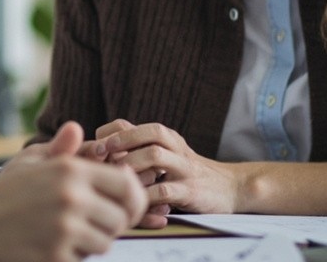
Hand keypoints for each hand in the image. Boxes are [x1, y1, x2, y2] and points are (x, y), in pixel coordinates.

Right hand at [0, 122, 145, 261]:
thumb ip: (59, 149)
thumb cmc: (5, 193)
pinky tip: (52, 245)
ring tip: (67, 232)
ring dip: (91, 241)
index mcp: (71, 170)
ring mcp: (66, 229)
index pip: (128, 186)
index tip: (126, 206)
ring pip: (105, 242)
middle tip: (91, 222)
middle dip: (111, 223)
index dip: (134, 199)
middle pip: (121, 218)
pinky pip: (84, 259)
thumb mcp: (29, 162)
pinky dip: (73, 256)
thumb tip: (77, 130)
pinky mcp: (57, 257)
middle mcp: (73, 197)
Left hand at [96, 120, 241, 214]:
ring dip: (131, 166)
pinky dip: (146, 196)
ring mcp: (184, 169)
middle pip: (147, 133)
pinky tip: (135, 202)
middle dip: (121, 142)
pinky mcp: (190, 191)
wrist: (231, 189)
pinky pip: (164, 191)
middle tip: (100, 156)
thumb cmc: (186, 174)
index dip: (111, 133)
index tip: (95, 147)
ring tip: (117, 179)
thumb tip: (97, 151)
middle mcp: (176, 148)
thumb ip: (139, 150)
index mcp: (165, 137)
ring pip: (155, 156)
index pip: (135, 123)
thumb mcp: (166, 155)